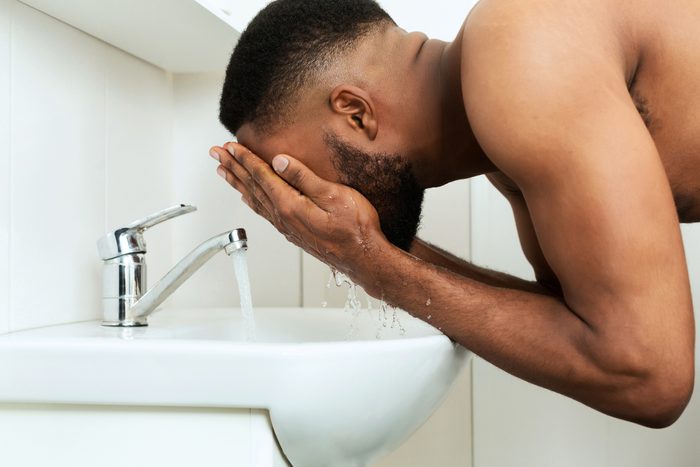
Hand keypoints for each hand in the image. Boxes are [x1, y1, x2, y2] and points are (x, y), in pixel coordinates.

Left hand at [209, 142, 392, 293]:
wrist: (364, 258)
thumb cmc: (355, 229)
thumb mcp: (333, 196)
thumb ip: (304, 177)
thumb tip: (280, 161)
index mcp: (290, 204)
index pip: (261, 175)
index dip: (245, 158)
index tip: (230, 146)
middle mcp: (283, 217)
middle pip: (252, 186)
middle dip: (233, 167)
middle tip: (215, 153)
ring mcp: (287, 226)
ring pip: (254, 199)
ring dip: (238, 182)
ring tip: (224, 171)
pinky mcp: (293, 232)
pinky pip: (264, 211)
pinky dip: (251, 200)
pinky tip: (248, 197)